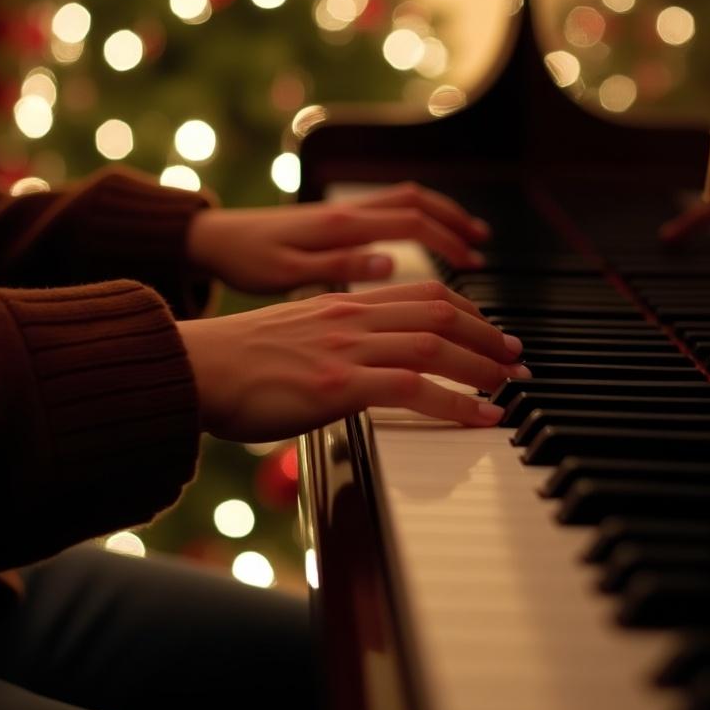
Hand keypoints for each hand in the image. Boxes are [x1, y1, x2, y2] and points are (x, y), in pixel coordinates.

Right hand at [177, 281, 527, 440]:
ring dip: (482, 364)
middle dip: (487, 334)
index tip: (489, 330)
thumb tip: (362, 364)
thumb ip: (334, 339)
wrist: (192, 368)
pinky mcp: (336, 384)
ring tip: (510, 384)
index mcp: (342, 303)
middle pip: (438, 310)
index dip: (466, 311)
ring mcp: (344, 348)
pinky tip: (481, 416)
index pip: (421, 293)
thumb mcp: (294, 334)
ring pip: (433, 343)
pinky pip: (411, 387)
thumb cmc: (235, 361)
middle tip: (516, 358)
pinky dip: (456, 402)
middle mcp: (350, 316)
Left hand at [185, 182, 489, 293]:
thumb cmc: (244, 260)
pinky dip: (418, 220)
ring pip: (406, 202)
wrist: (211, 240)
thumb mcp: (287, 273)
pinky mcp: (337, 221)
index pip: (412, 223)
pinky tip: (423, 237)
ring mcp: (343, 213)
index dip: (449, 241)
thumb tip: (392, 265)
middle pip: (419, 204)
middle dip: (457, 224)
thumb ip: (341, 268)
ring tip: (470, 238)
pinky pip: (388, 211)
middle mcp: (347, 212)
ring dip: (442, 216)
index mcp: (341, 225)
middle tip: (485, 249)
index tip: (475, 264)